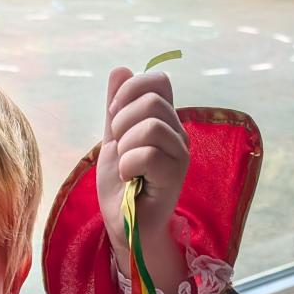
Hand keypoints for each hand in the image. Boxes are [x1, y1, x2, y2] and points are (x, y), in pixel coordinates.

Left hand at [96, 67, 189, 254]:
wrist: (124, 224)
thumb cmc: (122, 186)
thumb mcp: (113, 140)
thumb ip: (117, 108)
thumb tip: (121, 69)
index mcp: (165, 120)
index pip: (159, 80)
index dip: (130, 91)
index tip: (113, 117)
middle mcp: (177, 133)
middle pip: (152, 101)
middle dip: (122, 122)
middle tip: (119, 148)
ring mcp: (180, 154)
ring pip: (151, 127)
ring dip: (125, 147)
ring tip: (126, 167)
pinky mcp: (175, 176)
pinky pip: (149, 154)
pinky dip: (128, 166)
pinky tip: (129, 179)